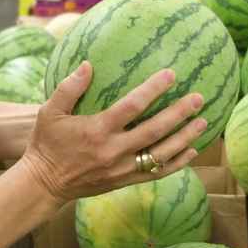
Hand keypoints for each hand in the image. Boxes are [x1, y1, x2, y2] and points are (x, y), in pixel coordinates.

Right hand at [17, 62, 206, 203]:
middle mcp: (113, 150)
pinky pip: (156, 173)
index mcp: (97, 130)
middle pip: (154, 130)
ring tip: (203, 122)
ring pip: (161, 154)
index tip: (171, 74)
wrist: (44, 184)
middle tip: (198, 98)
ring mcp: (121, 169)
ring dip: (184, 138)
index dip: (153, 90)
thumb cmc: (46, 143)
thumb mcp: (49, 111)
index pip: (132, 106)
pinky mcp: (124, 181)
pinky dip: (177, 163)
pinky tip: (192, 151)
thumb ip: (69, 87)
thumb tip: (89, 64)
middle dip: (179, 113)